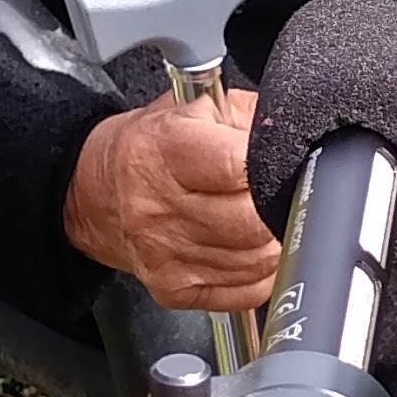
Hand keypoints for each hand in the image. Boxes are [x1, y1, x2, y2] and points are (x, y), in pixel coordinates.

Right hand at [64, 81, 282, 311]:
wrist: (101, 193)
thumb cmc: (156, 147)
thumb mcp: (198, 106)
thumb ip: (249, 117)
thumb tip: (295, 140)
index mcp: (167, 149)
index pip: (242, 167)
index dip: (270, 167)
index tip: (277, 165)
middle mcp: (160, 206)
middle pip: (254, 221)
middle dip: (276, 207)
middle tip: (270, 194)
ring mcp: (165, 254)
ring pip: (256, 260)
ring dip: (270, 241)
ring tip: (254, 217)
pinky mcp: (173, 289)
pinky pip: (246, 289)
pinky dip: (257, 271)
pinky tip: (243, 247)